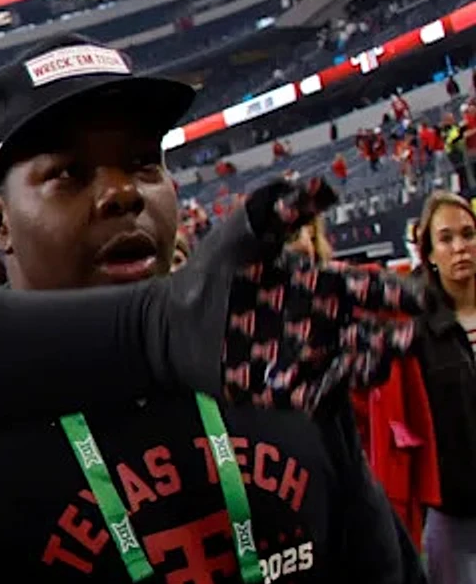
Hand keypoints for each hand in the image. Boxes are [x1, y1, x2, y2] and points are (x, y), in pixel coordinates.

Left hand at [164, 177, 423, 410]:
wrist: (168, 322)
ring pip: (354, 367)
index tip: (415, 299)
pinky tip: (330, 392)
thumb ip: (276, 207)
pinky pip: (318, 397)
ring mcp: (305, 357)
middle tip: (408, 337)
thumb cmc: (206, 276)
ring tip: (374, 363)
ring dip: (371, 367)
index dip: (396, 293)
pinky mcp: (285, 388)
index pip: (370, 289)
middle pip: (373, 332)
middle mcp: (320, 322)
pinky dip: (329, 397)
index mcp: (319, 286)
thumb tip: (320, 185)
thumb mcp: (240, 233)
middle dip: (395, 335)